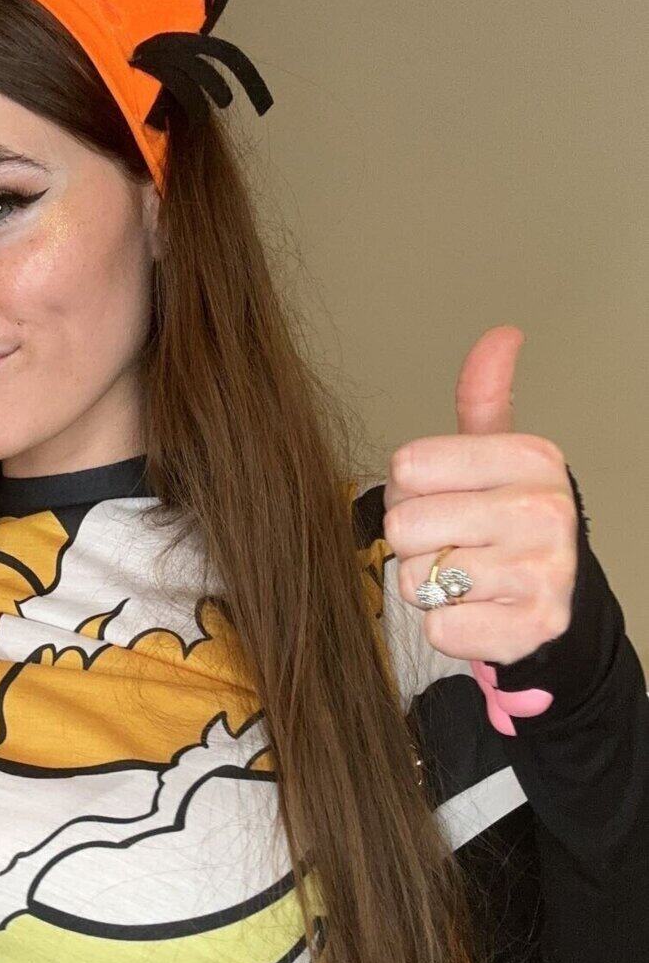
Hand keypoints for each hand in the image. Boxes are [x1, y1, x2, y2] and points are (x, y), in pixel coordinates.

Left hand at [382, 325, 578, 669]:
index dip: (409, 491)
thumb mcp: (500, 456)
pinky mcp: (528, 627)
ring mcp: (539, 572)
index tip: (445, 499)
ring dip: (429, 587)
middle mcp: (540, 510)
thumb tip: (502, 335)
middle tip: (454, 543)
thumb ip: (486, 398)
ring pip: (415, 580)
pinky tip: (480, 610)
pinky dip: (448, 626)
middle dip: (416, 542)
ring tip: (468, 578)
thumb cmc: (513, 523)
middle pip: (403, 526)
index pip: (405, 468)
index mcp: (530, 458)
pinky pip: (437, 627)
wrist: (558, 599)